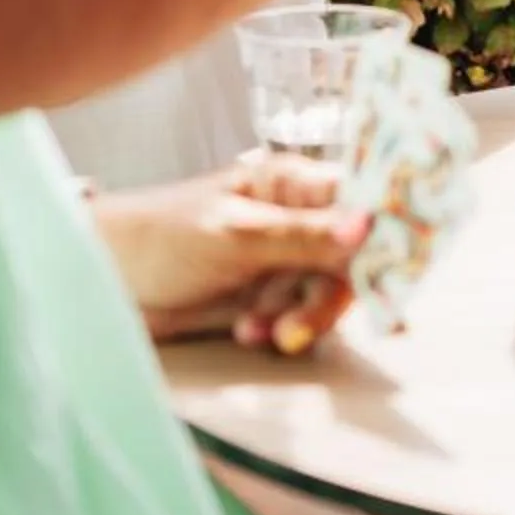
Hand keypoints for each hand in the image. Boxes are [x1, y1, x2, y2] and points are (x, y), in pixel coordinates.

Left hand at [93, 150, 368, 353]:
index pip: (362, 194)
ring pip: (329, 291)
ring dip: (303, 317)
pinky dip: (281, 328)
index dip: (388, 224)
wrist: (105, 281)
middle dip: (334, 292)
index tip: (409, 260)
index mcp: (293, 182)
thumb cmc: (163, 238)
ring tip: (264, 332)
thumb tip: (369, 226)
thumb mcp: (235, 236)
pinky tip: (249, 330)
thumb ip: (303, 235)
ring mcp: (284, 259)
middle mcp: (298, 217)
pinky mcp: (269, 296)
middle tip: (303, 325)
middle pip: (354, 254)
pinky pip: (300, 315)